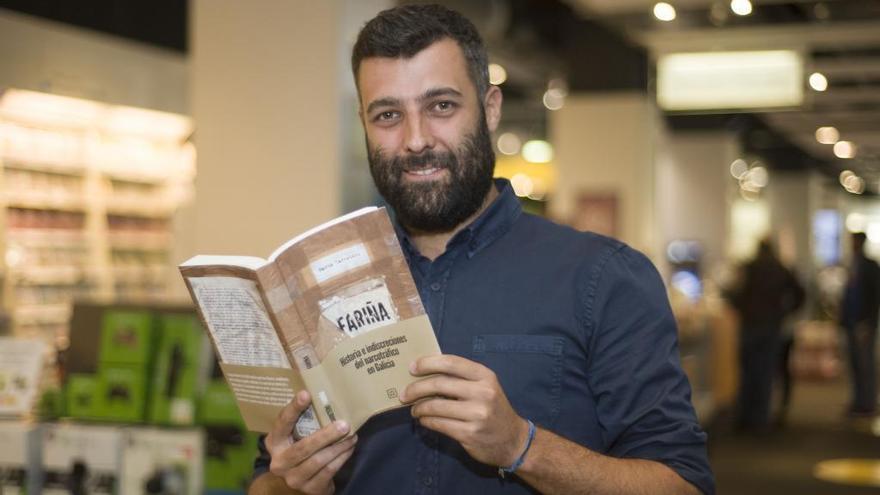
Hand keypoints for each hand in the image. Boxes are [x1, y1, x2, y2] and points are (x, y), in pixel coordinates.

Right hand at [264, 391, 357, 494]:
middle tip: (344, 424)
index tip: (306, 393)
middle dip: (326, 435)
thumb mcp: (294, 436)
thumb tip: (323, 389)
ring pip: (319, 460)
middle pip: (304, 448)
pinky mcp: (310, 489)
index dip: (294, 408)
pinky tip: (349, 447)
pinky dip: (342, 458)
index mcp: (274, 443)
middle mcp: (280, 462)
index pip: (282, 423)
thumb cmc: (298, 450)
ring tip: (352, 435)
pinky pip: (329, 471)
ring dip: (339, 447)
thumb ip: (302, 420)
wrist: (293, 485)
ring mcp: (294, 478)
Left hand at [401, 354, 528, 467]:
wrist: (513, 440)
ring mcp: (477, 414)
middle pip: (439, 384)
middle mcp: (483, 393)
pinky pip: (439, 424)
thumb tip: (426, 372)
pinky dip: (426, 421)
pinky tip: (424, 420)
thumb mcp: (485, 387)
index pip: (451, 363)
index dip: (428, 363)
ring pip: (436, 406)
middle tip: (404, 393)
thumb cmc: (493, 409)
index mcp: (485, 376)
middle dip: (416, 388)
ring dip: (419, 408)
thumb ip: (462, 378)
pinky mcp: (470, 433)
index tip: (412, 367)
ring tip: (414, 409)